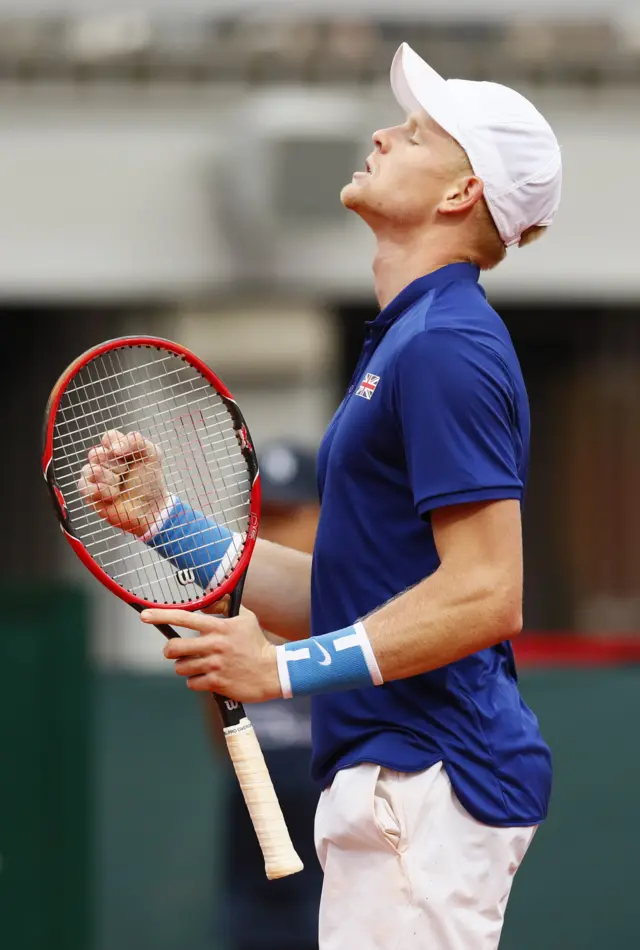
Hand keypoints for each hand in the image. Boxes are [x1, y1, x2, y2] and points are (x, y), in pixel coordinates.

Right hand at [77, 429, 170, 536]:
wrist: (150, 508)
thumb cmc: (150, 481)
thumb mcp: (152, 455)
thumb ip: (137, 441)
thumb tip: (115, 447)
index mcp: (117, 449)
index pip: (108, 437)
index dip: (117, 444)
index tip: (128, 454)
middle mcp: (103, 461)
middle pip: (97, 453)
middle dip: (116, 465)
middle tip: (126, 473)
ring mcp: (94, 476)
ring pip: (91, 470)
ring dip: (111, 480)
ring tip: (120, 486)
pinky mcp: (90, 493)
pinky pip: (85, 486)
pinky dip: (102, 491)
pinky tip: (113, 495)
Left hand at [141, 606, 281, 702]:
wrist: (272, 671)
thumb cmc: (256, 643)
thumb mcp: (245, 618)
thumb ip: (224, 608)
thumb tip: (206, 602)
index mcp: (219, 627)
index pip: (184, 618)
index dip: (161, 616)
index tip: (144, 616)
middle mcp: (214, 645)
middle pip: (174, 648)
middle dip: (170, 651)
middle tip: (175, 652)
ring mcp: (215, 665)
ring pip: (181, 668)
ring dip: (185, 667)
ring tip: (198, 665)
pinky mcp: (217, 683)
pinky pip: (192, 683)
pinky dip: (195, 681)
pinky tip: (208, 677)